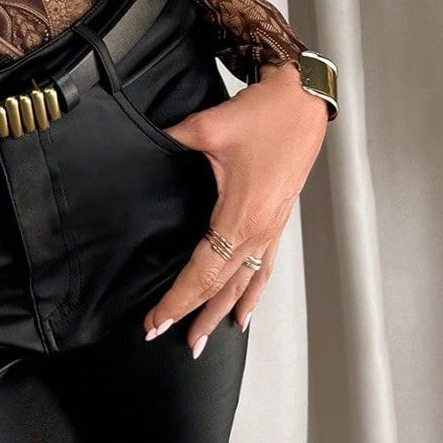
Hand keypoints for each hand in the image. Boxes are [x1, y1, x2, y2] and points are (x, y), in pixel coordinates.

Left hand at [140, 60, 328, 355]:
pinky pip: (263, 269)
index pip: (202, 273)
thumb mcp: (207, 127)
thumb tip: (142, 145)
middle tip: (166, 336)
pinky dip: (252, 294)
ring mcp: (271, 230)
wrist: (300, 102)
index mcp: (240, 216)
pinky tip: (244, 314)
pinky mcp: (277, 222)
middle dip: (193, 314)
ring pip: (243, 284)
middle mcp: (258, 231)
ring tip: (202, 340)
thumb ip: (171, 141)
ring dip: (221, 313)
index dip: (177, 300)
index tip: (154, 320)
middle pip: (221, 287)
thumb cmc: (262, 115)